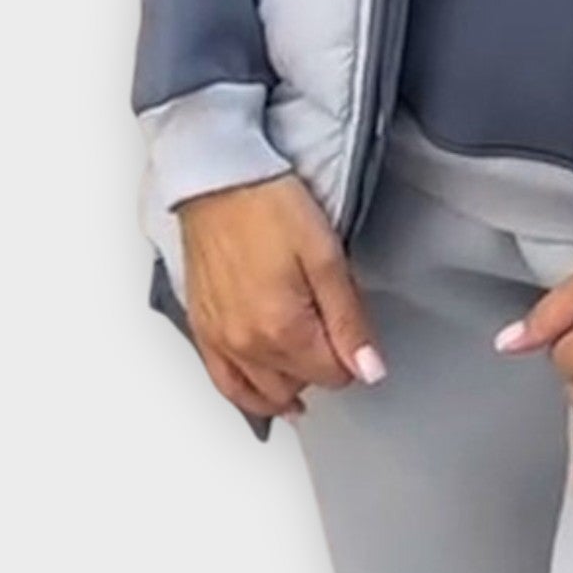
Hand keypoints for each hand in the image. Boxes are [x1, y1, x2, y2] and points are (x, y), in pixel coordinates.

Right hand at [178, 174, 384, 420]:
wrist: (219, 180)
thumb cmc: (269, 207)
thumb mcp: (327, 257)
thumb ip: (349, 321)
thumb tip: (369, 369)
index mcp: (282, 329)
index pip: (334, 375)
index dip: (354, 356)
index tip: (356, 329)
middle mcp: (246, 345)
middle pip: (300, 385)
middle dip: (322, 367)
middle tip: (333, 331)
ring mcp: (219, 340)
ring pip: (263, 393)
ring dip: (290, 385)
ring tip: (308, 369)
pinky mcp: (202, 329)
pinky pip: (225, 383)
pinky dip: (249, 392)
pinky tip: (266, 390)